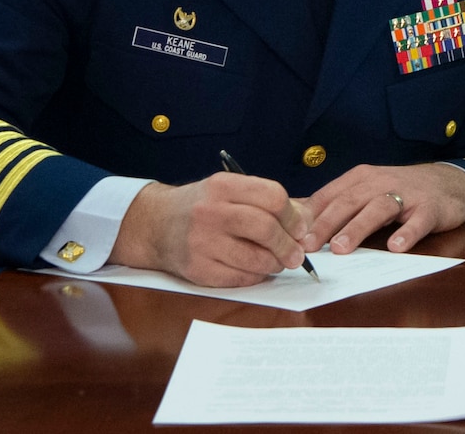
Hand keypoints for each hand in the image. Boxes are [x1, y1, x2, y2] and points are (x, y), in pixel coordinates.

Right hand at [111, 174, 309, 286]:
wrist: (157, 225)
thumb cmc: (204, 207)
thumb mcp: (230, 191)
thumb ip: (268, 202)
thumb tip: (307, 222)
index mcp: (223, 185)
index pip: (272, 197)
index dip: (293, 216)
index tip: (300, 228)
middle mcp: (210, 211)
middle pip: (266, 228)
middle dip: (288, 245)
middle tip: (296, 254)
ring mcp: (201, 242)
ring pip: (256, 258)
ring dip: (275, 264)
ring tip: (278, 262)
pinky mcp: (197, 269)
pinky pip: (240, 278)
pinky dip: (255, 276)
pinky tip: (255, 270)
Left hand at [302, 162, 464, 253]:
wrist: (451, 182)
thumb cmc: (401, 190)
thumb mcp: (367, 190)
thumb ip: (336, 203)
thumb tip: (295, 217)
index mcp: (361, 178)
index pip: (330, 196)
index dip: (309, 216)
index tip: (289, 236)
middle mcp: (381, 182)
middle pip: (350, 201)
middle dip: (327, 223)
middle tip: (309, 245)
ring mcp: (408, 195)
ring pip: (379, 208)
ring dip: (359, 227)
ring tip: (342, 248)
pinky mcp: (431, 208)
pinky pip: (418, 221)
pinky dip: (407, 233)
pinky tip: (396, 247)